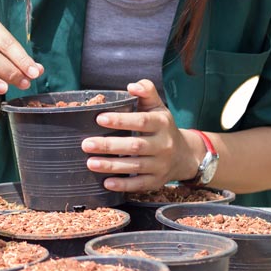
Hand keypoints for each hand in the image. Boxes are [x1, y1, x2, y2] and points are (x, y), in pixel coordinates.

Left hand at [81, 80, 195, 191]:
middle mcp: (163, 145)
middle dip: (109, 145)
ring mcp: (161, 165)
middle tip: (86, 144)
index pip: (142, 121)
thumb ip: (147, 92)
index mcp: (162, 123)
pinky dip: (123, 185)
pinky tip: (106, 183)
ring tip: (90, 163)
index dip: (121, 120)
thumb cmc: (162, 127)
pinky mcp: (157, 181)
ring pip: (135, 166)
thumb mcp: (158, 107)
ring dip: (111, 165)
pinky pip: (139, 184)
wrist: (184, 155)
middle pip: (135, 146)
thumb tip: (132, 86)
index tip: (99, 118)